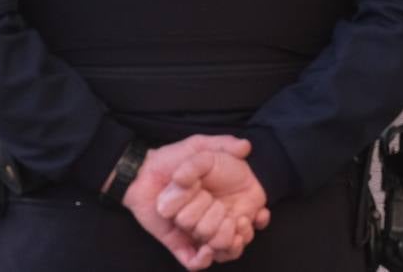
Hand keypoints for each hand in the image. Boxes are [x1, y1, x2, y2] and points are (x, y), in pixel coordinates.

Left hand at [156, 150, 270, 260]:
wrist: (142, 172)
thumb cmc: (173, 158)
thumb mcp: (200, 146)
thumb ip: (223, 143)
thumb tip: (245, 147)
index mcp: (227, 199)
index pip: (251, 216)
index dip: (259, 219)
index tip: (260, 214)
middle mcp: (215, 218)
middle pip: (236, 235)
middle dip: (236, 228)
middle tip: (233, 216)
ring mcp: (198, 232)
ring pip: (220, 250)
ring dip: (224, 243)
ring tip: (224, 232)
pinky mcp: (179, 244)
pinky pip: (194, 262)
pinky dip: (203, 260)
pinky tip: (205, 249)